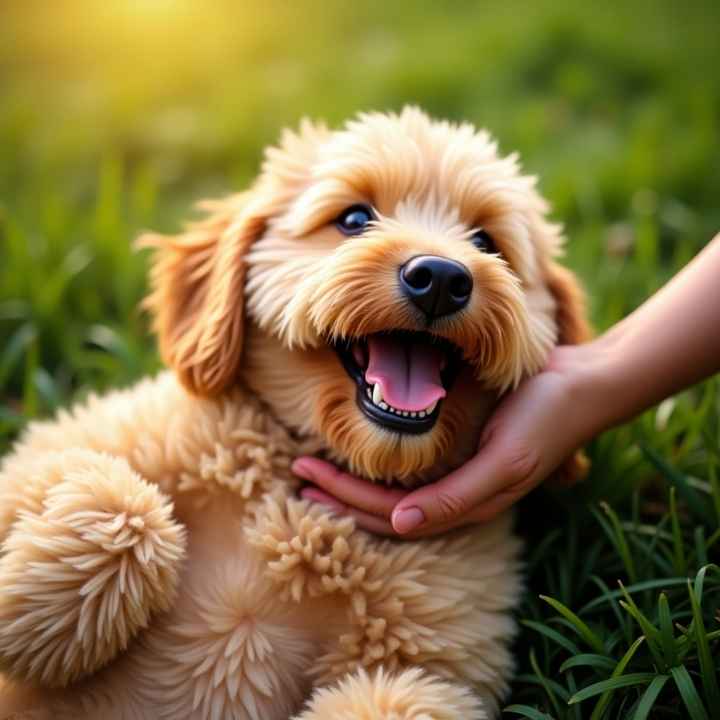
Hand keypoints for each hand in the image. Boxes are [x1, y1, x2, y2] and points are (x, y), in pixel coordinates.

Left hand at [292, 345, 597, 537]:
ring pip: (395, 499)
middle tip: (298, 474)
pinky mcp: (465, 458)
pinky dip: (377, 474)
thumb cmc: (544, 416)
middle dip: (339, 497)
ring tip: (315, 474)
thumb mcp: (504, 458)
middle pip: (386, 512)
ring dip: (352, 488)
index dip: (346, 501)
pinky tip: (358, 461)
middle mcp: (460, 498)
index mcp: (467, 503)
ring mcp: (462, 479)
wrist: (581, 386)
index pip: (391, 515)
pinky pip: (412, 478)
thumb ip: (458, 496)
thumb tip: (401, 525)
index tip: (305, 474)